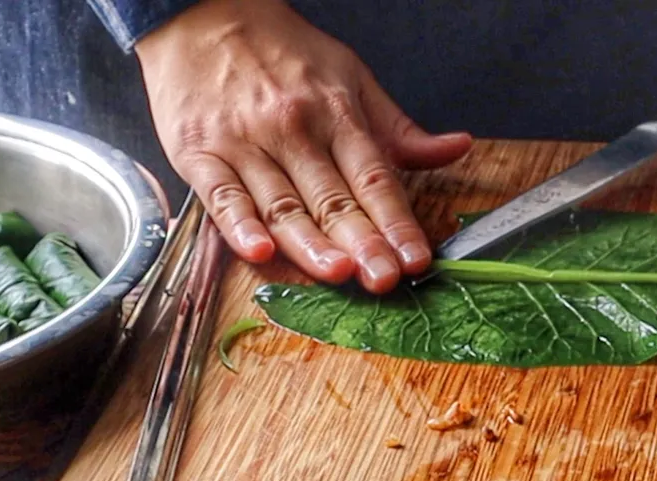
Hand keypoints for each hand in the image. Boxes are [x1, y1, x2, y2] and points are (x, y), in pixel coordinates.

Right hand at [135, 0, 472, 292]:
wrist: (200, 16)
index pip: (374, 178)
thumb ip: (398, 128)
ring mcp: (244, 144)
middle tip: (385, 279)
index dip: (397, 222)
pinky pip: (222, 197)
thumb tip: (457, 148)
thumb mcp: (350, 77)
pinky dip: (239, 226)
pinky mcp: (199, 155)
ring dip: (310, 243)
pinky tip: (259, 251)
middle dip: (362, 243)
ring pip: (282, 205)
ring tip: (337, 272)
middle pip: (333, 200)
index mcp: (336, 113)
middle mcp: (293, 129)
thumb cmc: (280, 52)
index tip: (416, 258)